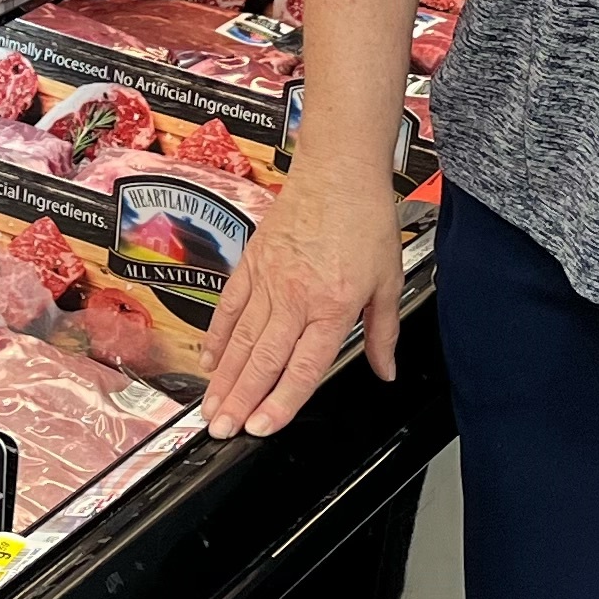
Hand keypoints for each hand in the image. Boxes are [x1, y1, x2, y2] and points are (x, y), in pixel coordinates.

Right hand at [200, 168, 404, 438]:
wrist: (338, 168)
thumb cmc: (365, 218)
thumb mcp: (388, 279)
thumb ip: (383, 331)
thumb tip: (385, 369)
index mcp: (333, 305)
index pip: (303, 367)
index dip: (280, 403)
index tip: (261, 428)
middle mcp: (296, 296)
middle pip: (262, 360)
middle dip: (240, 401)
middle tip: (221, 430)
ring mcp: (268, 278)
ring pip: (240, 339)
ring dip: (223, 378)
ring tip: (210, 409)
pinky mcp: (252, 262)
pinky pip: (229, 307)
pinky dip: (216, 336)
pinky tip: (209, 361)